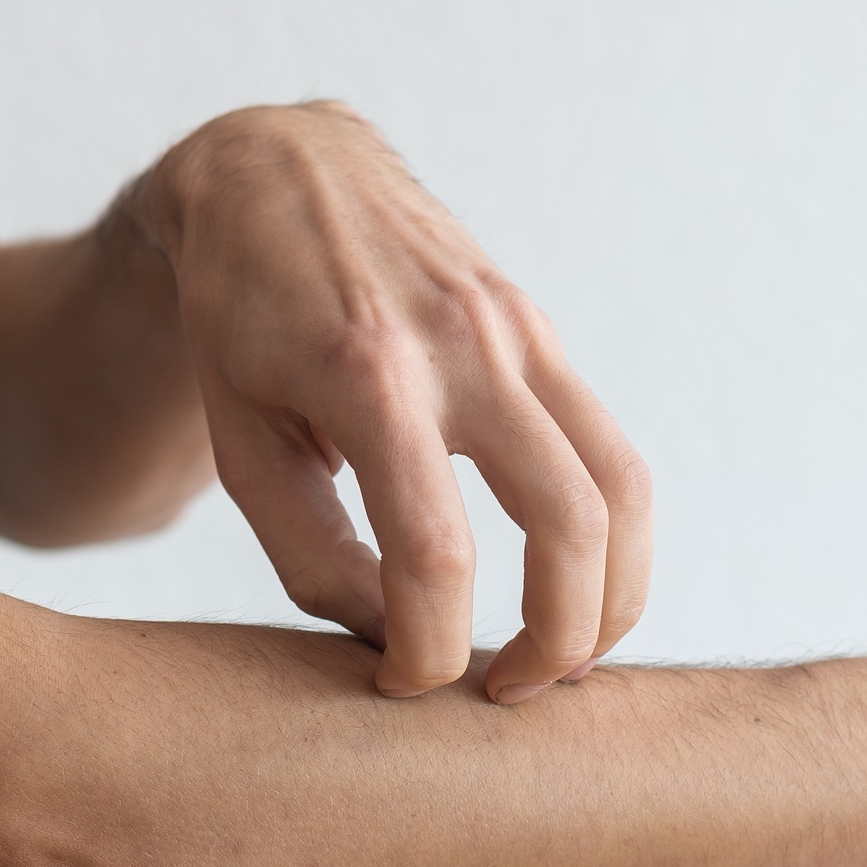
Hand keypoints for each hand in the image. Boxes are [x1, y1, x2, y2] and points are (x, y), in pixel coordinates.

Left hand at [133, 102, 651, 702]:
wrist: (283, 173)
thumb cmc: (242, 320)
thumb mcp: (240, 439)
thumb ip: (311, 553)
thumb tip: (398, 642)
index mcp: (367, 376)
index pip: (435, 552)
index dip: (431, 648)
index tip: (410, 685)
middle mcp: (466, 349)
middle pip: (570, 525)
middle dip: (558, 639)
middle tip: (512, 693)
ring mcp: (522, 335)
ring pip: (626, 492)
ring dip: (617, 598)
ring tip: (569, 657)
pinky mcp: (547, 336)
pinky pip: (615, 456)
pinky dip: (612, 540)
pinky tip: (572, 584)